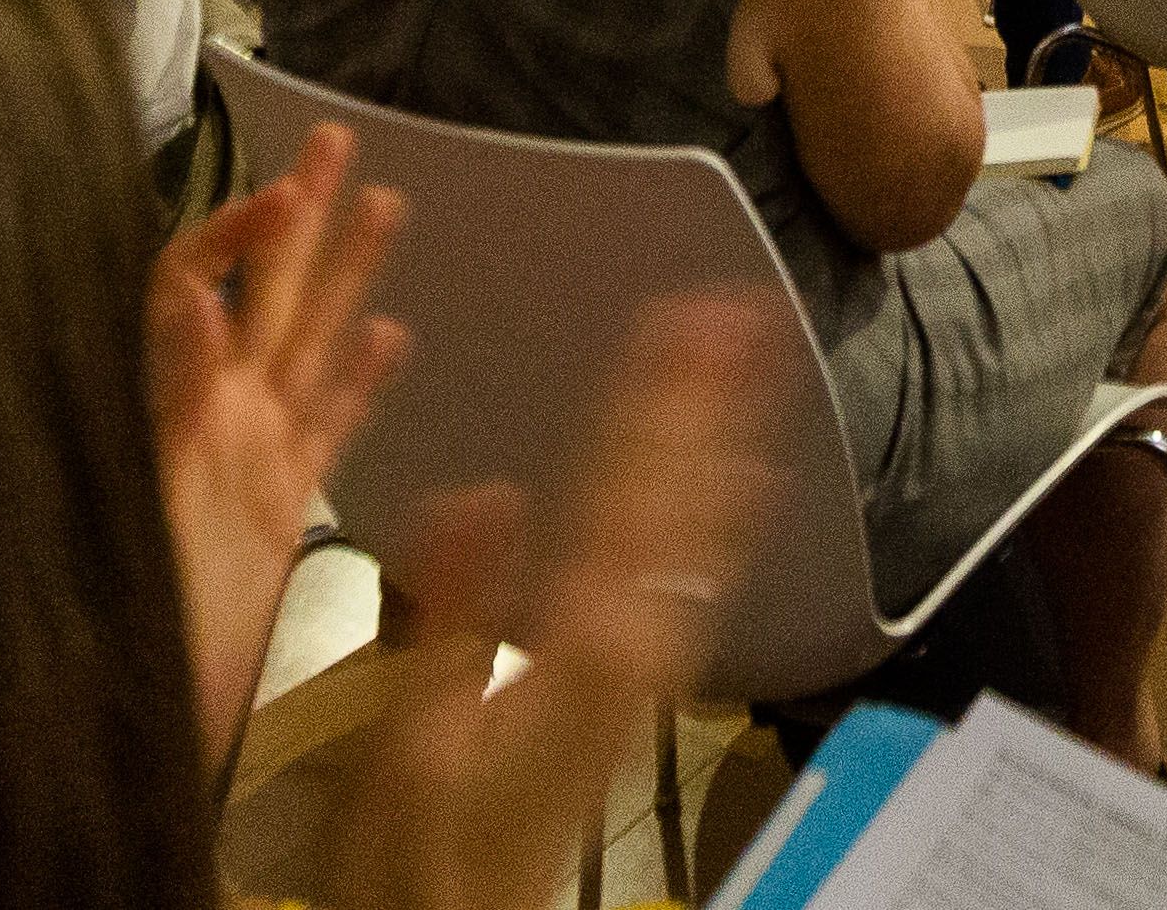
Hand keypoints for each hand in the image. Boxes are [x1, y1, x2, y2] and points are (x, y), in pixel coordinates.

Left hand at [153, 123, 411, 747]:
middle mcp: (209, 427)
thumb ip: (169, 411)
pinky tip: (392, 335)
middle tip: (332, 136)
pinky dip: (361, 380)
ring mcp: (247, 464)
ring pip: (307, 348)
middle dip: (297, 216)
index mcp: (171, 418)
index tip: (280, 197)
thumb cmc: (125, 642)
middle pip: (260, 299)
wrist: (128, 741)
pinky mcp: (280, 512)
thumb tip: (193, 307)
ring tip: (384, 202)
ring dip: (343, 276)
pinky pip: (328, 429)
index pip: (192, 292)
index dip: (230, 237)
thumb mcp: (143, 517)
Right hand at [332, 294, 787, 909]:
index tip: (685, 321)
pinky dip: (718, 515)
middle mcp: (631, 654)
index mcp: (577, 652)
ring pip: (699, 536)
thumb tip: (486, 494)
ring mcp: (641, 675)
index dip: (659, 405)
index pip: (625, 499)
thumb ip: (450, 613)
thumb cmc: (418, 858)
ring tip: (757, 365)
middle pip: (681, 506)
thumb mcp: (408, 740)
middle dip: (714, 404)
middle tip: (749, 312)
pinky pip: (692, 578)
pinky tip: (738, 481)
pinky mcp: (632, 690)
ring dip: (728, 444)